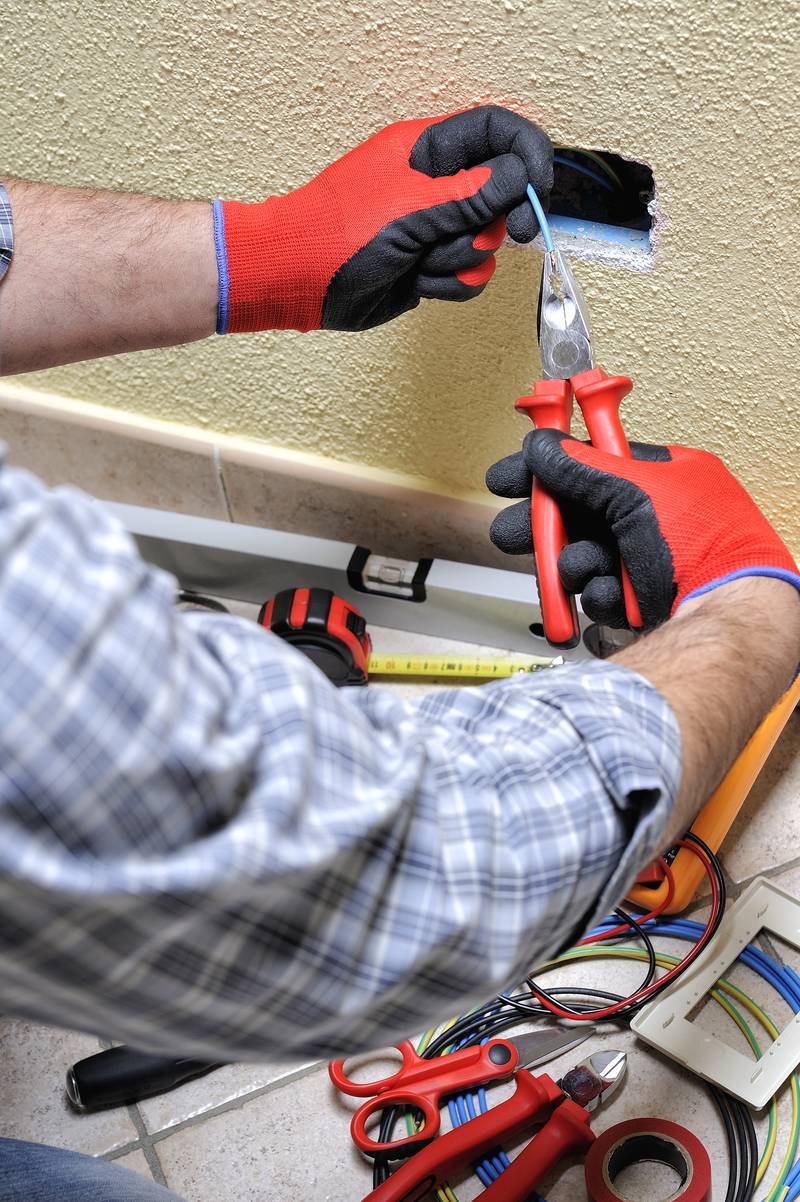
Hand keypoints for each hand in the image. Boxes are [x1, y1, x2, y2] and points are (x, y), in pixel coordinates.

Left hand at [216, 105, 551, 332]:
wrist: (297, 281)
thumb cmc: (335, 233)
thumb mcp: (410, 208)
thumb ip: (470, 194)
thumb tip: (516, 178)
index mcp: (427, 150)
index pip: (496, 132)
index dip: (526, 154)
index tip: (536, 188)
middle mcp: (435, 185)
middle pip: (501, 194)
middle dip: (497, 221)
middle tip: (501, 232)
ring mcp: (433, 227)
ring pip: (485, 242)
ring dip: (460, 258)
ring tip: (420, 258)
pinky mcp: (429, 265)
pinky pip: (468, 274)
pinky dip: (450, 283)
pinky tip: (417, 280)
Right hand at [486, 431, 799, 628]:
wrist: (725, 612)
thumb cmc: (704, 543)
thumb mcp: (635, 492)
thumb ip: (582, 468)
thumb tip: (543, 445)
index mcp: (663, 477)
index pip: (592, 462)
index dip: (547, 469)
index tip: (509, 478)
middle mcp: (655, 515)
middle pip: (580, 515)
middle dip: (545, 529)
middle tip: (513, 534)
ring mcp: (648, 559)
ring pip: (583, 557)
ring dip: (574, 564)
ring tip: (583, 569)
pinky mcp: (641, 598)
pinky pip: (599, 590)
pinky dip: (601, 593)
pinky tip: (614, 595)